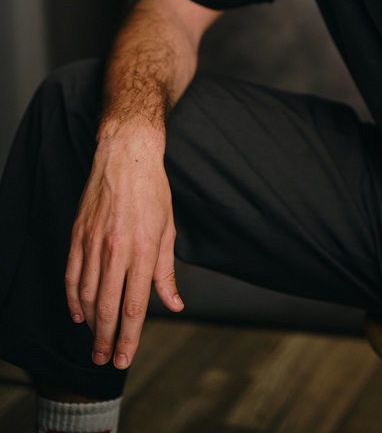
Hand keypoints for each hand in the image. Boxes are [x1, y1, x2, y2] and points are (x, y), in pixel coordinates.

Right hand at [65, 124, 183, 369]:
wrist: (126, 157)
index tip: (125, 359)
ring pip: (87, 296)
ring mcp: (93, 243)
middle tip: (106, 360)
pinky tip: (78, 314)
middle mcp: (116, 249)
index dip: (129, 338)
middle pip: (108, 308)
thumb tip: (173, 305)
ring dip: (90, 324)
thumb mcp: (169, 230)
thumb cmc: (152, 191)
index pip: (134, 306)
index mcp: (144, 249)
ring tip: (96, 341)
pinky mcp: (78, 236)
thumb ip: (166, 273)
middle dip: (107, 340)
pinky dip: (73, 299)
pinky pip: (72, 276)